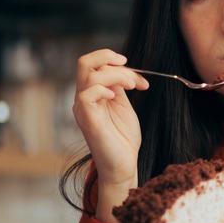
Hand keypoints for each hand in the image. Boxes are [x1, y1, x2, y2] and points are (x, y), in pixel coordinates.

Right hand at [73, 49, 148, 221]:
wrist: (123, 165)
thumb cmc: (123, 138)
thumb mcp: (123, 106)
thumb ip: (119, 87)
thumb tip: (122, 69)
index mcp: (92, 94)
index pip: (95, 65)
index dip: (119, 65)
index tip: (140, 80)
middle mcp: (83, 98)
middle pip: (84, 62)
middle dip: (109, 57)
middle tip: (129, 67)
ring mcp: (83, 109)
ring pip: (90, 74)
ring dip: (116, 75)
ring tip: (132, 86)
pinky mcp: (88, 119)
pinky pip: (87, 94)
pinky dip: (104, 89)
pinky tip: (116, 98)